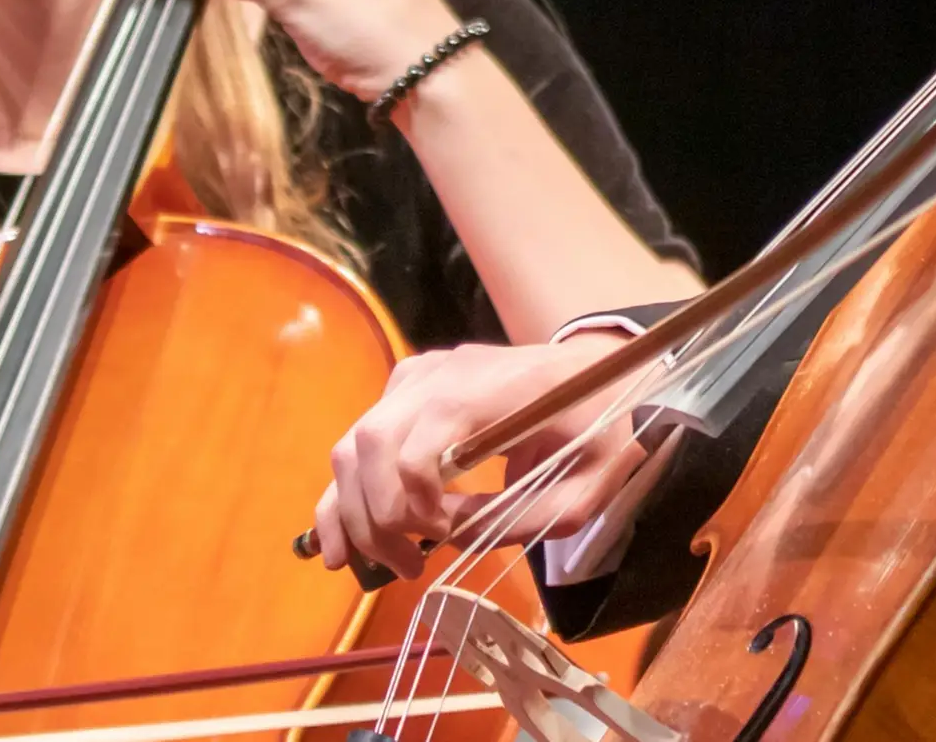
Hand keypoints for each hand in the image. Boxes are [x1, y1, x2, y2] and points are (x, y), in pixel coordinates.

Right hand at [312, 334, 645, 578]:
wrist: (597, 369)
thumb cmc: (599, 427)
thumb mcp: (585, 487)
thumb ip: (521, 517)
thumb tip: (451, 540)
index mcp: (484, 394)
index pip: (415, 454)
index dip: (418, 510)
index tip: (446, 538)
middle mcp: (435, 376)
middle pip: (371, 449)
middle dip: (378, 520)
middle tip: (410, 566)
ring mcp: (415, 376)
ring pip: (352, 446)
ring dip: (353, 513)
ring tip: (380, 563)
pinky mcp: (406, 386)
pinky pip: (357, 439)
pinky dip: (342, 493)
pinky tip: (337, 543)